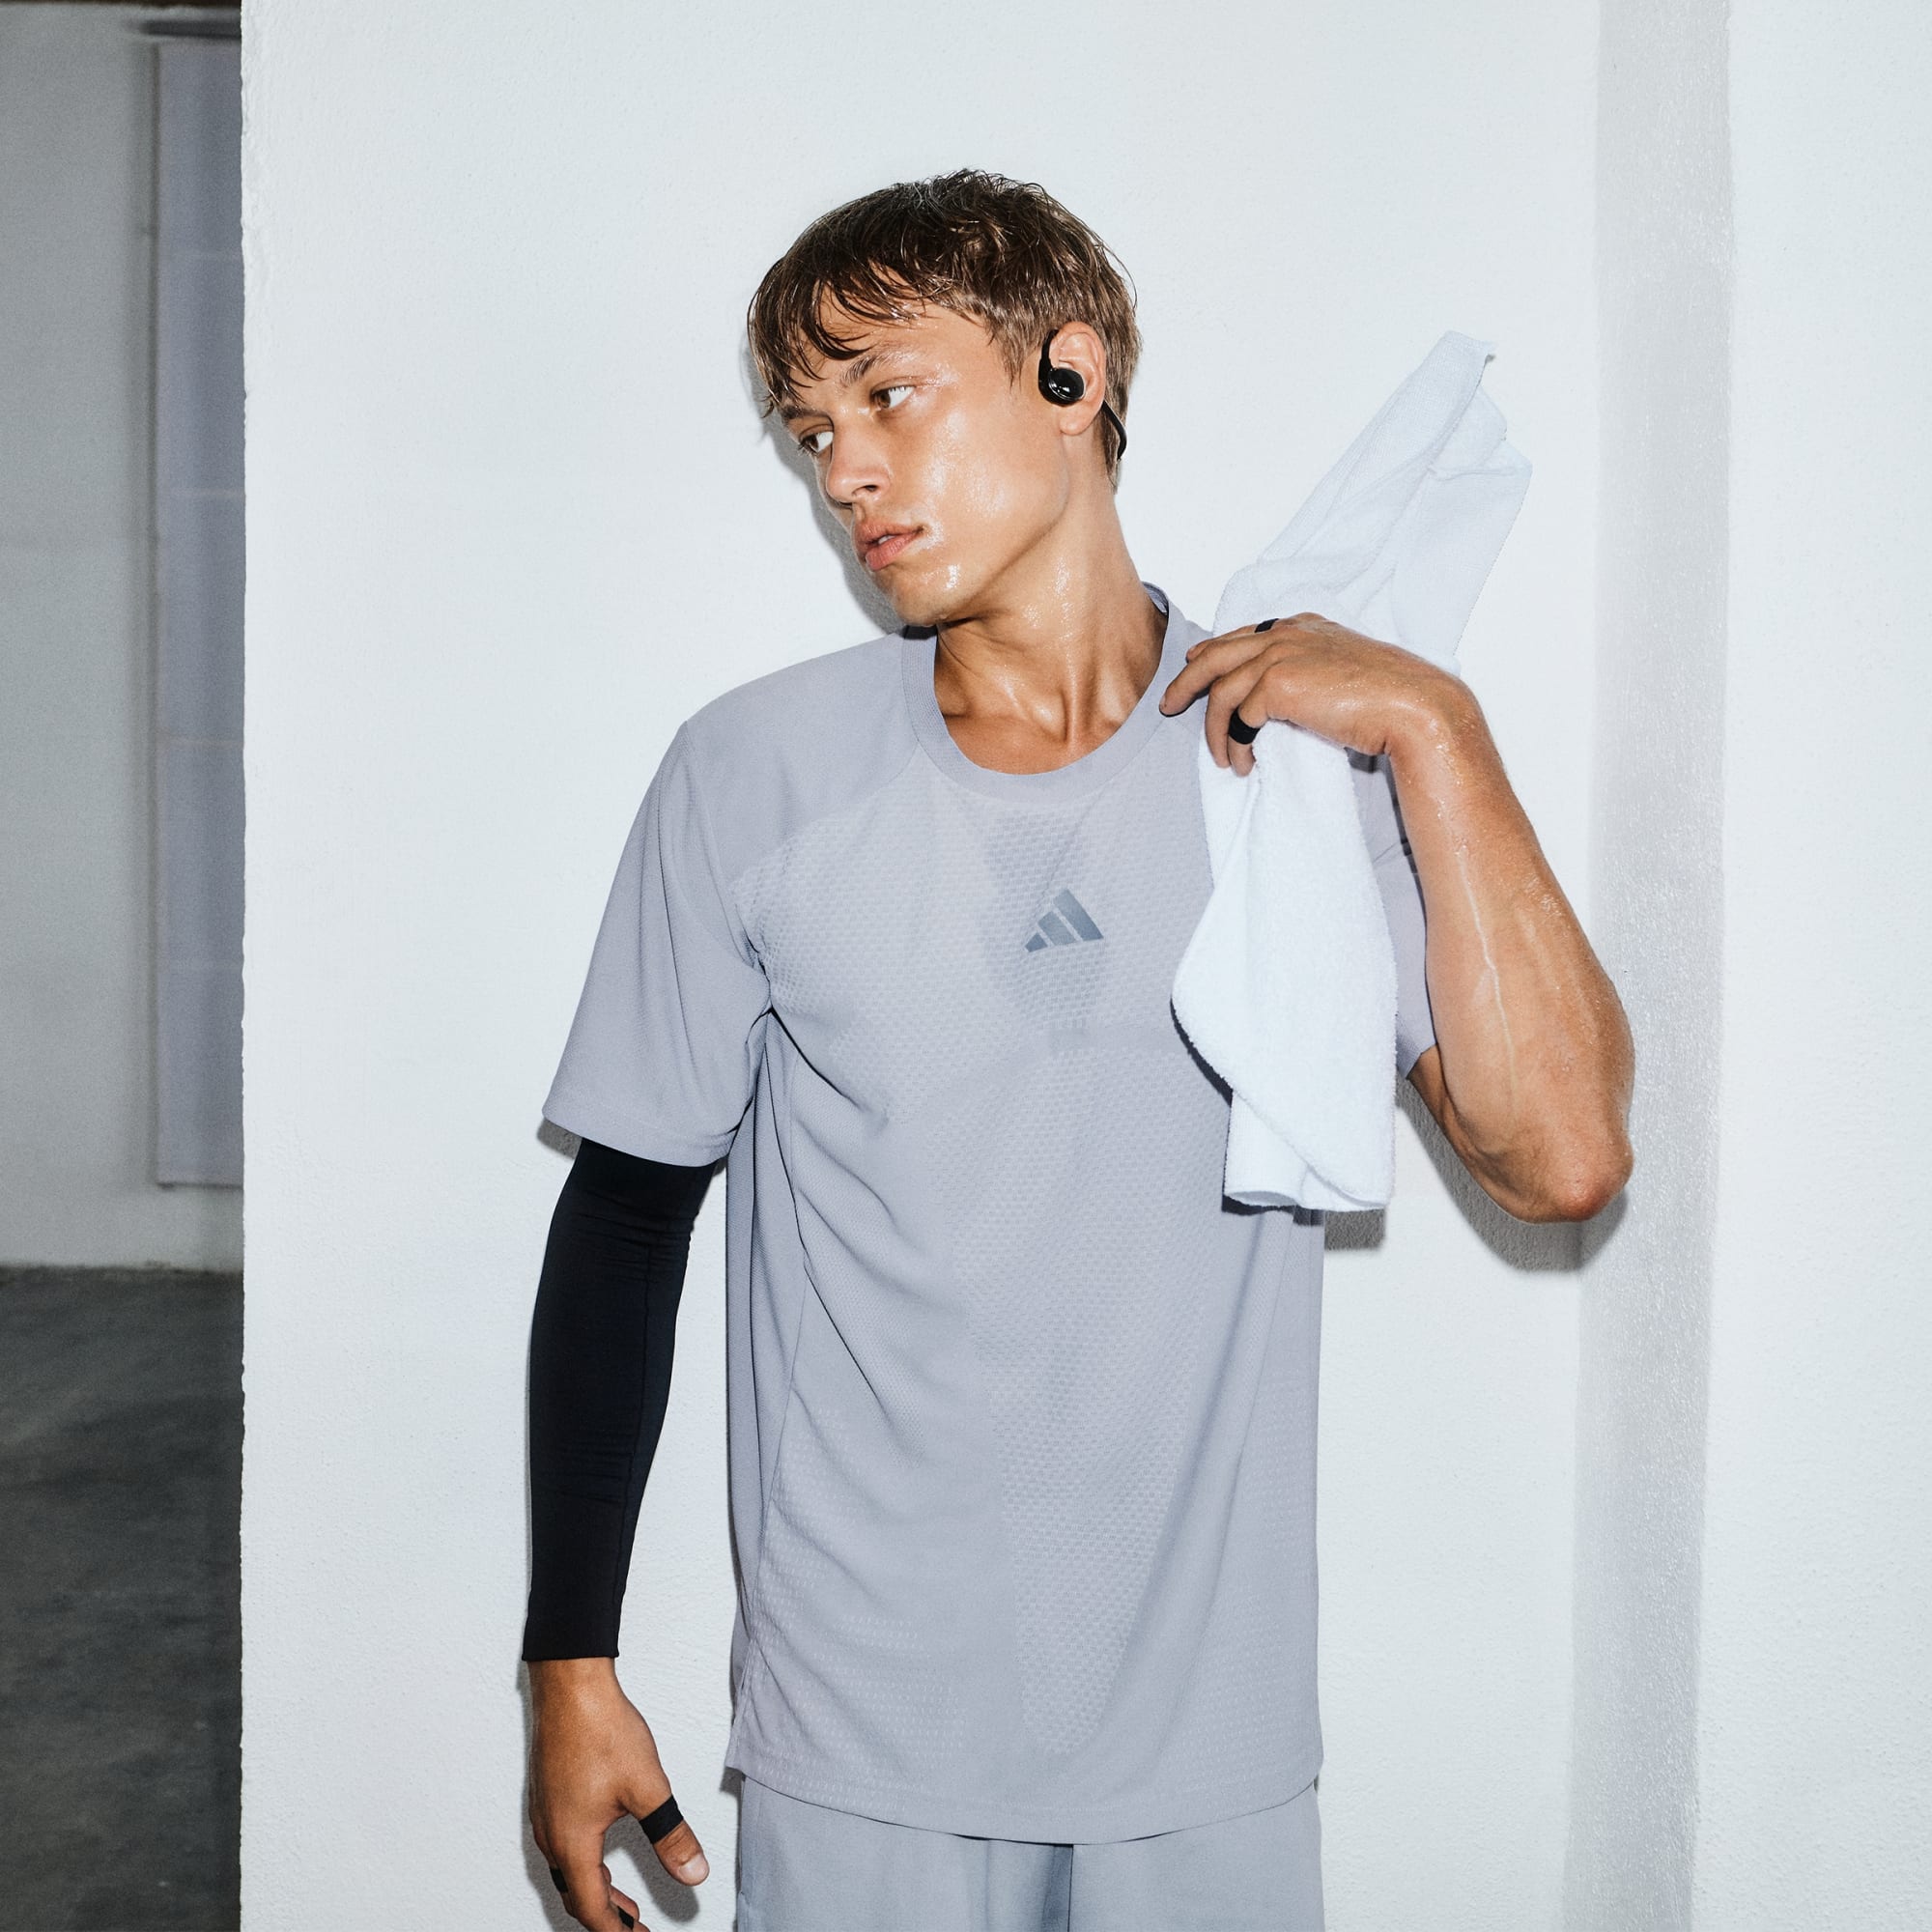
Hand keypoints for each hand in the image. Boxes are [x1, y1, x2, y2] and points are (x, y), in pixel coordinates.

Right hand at [528, 1658, 707, 1931]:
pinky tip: (602, 1856)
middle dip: (608, 1917)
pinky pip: (562, 1848)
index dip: (618, 1931)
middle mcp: (551, 1835)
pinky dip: (584, 1865)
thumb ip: (671, 1835)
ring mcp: (545, 1815)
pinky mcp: (548, 1796)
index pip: (592, 1908)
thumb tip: (692, 1871)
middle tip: (636, 1927)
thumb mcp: (648, 1787)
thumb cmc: (600, 1728)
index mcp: (572, 1843)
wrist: (570, 1685)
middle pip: (576, 1895)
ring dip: (596, 1891)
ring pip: (568, 1871)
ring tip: (624, 1902)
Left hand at [1156, 612, 1466, 774]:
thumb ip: (1311, 672)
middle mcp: (1286, 633)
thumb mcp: (1345, 673)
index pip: (1244, 635)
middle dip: (1186, 681)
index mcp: (1304, 626)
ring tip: (1221, 759)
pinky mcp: (1277, 684)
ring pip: (1220, 690)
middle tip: (1168, 705)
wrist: (1414, 707)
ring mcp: (1280, 655)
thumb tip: (1282, 699)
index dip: (1214, 653)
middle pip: (1216, 654)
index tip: (1195, 667)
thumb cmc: (1391, 700)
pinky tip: (1242, 763)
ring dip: (1213, 730)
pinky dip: (1233, 744)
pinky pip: (1236, 717)